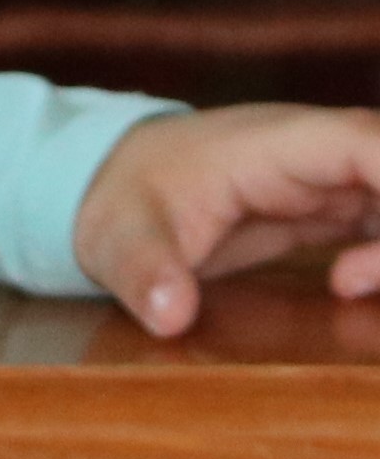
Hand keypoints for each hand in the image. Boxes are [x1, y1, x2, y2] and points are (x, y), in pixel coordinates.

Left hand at [74, 103, 379, 335]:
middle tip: (352, 283)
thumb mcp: (118, 237)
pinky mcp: (336, 209)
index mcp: (281, 142)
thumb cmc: (119, 197)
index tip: (368, 265)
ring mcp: (334, 179)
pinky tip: (349, 286)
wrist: (106, 183)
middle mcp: (322, 153)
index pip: (372, 144)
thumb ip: (145, 271)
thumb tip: (170, 316)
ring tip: (345, 286)